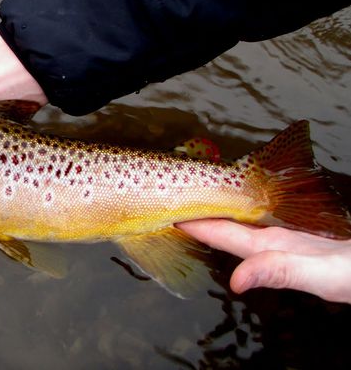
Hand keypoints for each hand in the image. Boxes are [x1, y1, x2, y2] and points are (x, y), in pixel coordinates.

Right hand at [178, 219, 350, 303]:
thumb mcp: (317, 273)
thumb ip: (278, 271)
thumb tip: (237, 279)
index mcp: (271, 242)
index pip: (222, 230)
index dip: (194, 222)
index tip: (167, 210)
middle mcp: (274, 237)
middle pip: (227, 223)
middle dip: (199, 213)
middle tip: (173, 205)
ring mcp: (283, 241)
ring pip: (239, 226)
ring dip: (215, 219)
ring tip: (194, 213)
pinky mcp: (294, 249)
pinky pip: (253, 236)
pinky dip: (234, 232)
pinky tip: (234, 232)